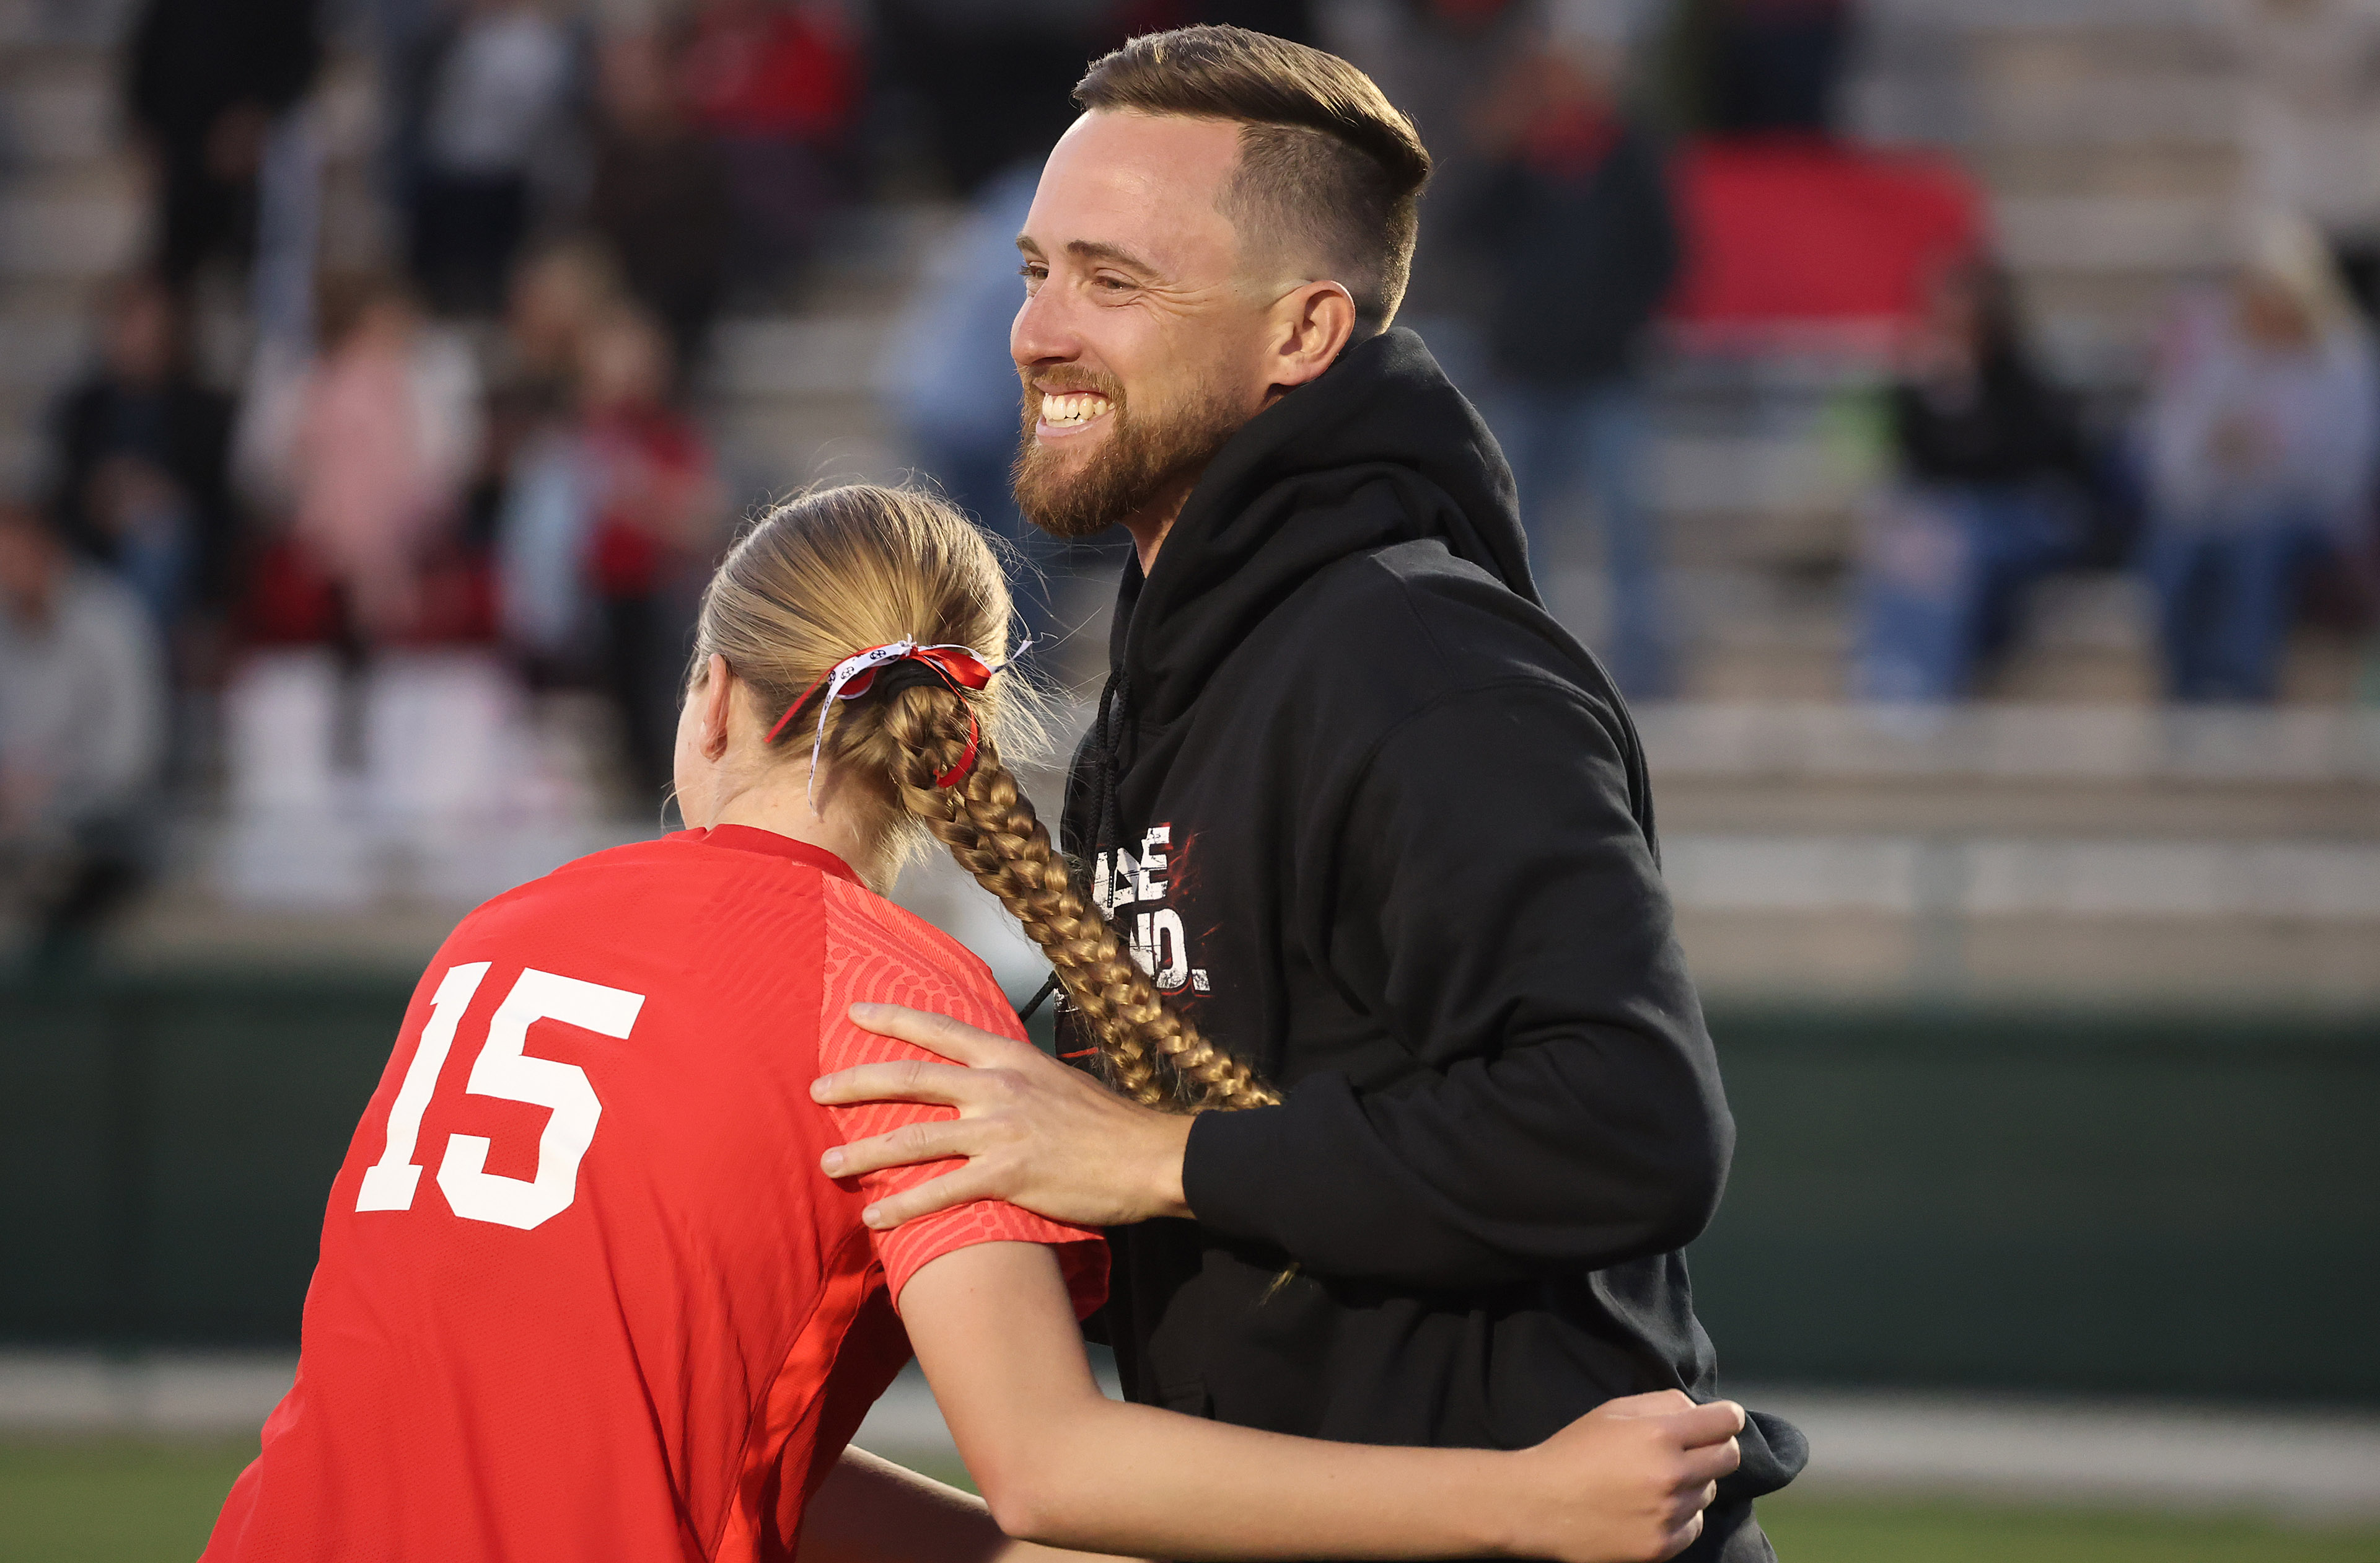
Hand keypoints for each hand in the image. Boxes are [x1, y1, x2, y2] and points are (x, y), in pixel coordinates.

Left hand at [812, 1004, 1196, 1229]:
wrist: (1147, 1156)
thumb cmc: (1105, 1124)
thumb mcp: (1055, 1081)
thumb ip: (1014, 1079)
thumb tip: (984, 1081)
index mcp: (1007, 1058)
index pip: (938, 1030)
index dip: (892, 1019)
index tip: (853, 1012)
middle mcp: (996, 1086)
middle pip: (909, 1078)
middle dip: (856, 1083)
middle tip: (817, 1090)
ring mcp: (999, 1130)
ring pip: (913, 1138)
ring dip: (864, 1152)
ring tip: (829, 1162)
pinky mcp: (1007, 1174)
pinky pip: (941, 1191)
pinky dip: (903, 1207)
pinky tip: (876, 1220)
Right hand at [1502, 1392, 1742, 1562]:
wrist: (1539, 1505)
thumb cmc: (1574, 1451)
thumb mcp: (1612, 1412)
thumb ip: (1662, 1403)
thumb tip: (1698, 1411)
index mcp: (1659, 1434)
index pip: (1725, 1422)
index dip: (1727, 1417)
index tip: (1721, 1420)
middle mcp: (1672, 1475)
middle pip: (1728, 1458)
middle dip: (1716, 1448)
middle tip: (1692, 1449)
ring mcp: (1668, 1515)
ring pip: (1710, 1492)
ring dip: (1694, 1483)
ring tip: (1658, 1480)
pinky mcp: (1661, 1546)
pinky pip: (1694, 1525)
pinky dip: (1682, 1515)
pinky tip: (1652, 1507)